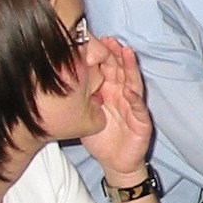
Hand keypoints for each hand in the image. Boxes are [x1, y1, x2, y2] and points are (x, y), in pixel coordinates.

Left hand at [80, 38, 152, 183]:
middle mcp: (124, 95)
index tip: (97, 39)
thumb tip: (59, 79)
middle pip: (122, 71)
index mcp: (111, 92)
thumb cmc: (101, 137)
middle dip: (117, 54)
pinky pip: (138, 108)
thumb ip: (80, 97)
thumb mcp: (86, 113)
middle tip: (111, 40)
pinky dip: (135, 98)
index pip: (109, 68)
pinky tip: (129, 89)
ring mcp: (134, 107)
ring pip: (133, 83)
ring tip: (127, 53)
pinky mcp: (142, 121)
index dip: (105, 54)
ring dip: (130, 68)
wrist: (116, 162)